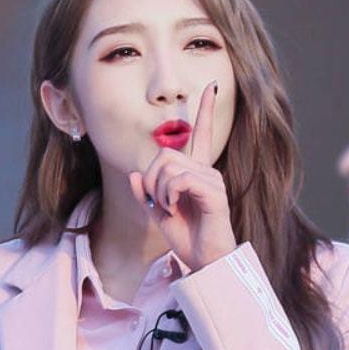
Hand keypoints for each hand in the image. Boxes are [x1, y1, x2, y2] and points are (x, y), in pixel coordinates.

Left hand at [129, 81, 236, 271]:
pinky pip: (179, 180)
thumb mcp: (159, 214)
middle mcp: (207, 171)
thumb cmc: (187, 238)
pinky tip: (174, 209)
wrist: (205, 261)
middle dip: (151, 178)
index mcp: (196, 173)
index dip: (206, 111)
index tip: (212, 87)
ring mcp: (212, 180)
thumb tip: (134, 175)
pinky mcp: (215, 192)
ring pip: (169, 166)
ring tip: (168, 208)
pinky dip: (168, 195)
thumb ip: (147, 194)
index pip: (202, 135)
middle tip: (157, 201)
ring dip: (159, 190)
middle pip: (166, 153)